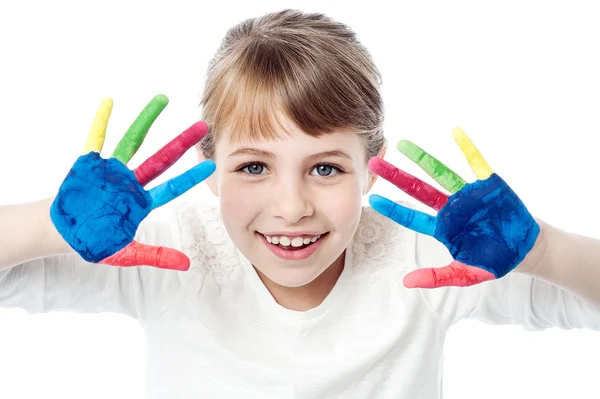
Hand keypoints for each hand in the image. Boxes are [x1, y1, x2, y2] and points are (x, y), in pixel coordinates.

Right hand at [50, 95, 214, 270]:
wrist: (61, 232)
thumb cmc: (94, 241)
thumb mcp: (125, 253)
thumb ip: (154, 256)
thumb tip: (187, 265)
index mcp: (140, 202)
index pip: (171, 188)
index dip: (190, 178)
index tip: (211, 166)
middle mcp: (130, 182)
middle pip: (161, 158)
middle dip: (182, 143)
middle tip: (202, 126)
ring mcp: (111, 171)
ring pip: (133, 141)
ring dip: (147, 121)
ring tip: (164, 99)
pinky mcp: (89, 164)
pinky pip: (95, 138)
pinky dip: (101, 121)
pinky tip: (109, 101)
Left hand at [368, 127, 538, 288]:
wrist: (525, 250)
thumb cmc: (492, 261)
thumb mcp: (464, 274)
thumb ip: (437, 277)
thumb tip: (407, 282)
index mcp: (442, 228)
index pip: (411, 216)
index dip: (392, 209)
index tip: (372, 199)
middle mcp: (450, 207)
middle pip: (418, 189)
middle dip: (396, 176)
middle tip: (375, 163)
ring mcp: (467, 194)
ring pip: (440, 173)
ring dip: (423, 159)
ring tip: (404, 144)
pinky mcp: (488, 184)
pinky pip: (476, 162)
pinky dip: (467, 148)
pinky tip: (455, 132)